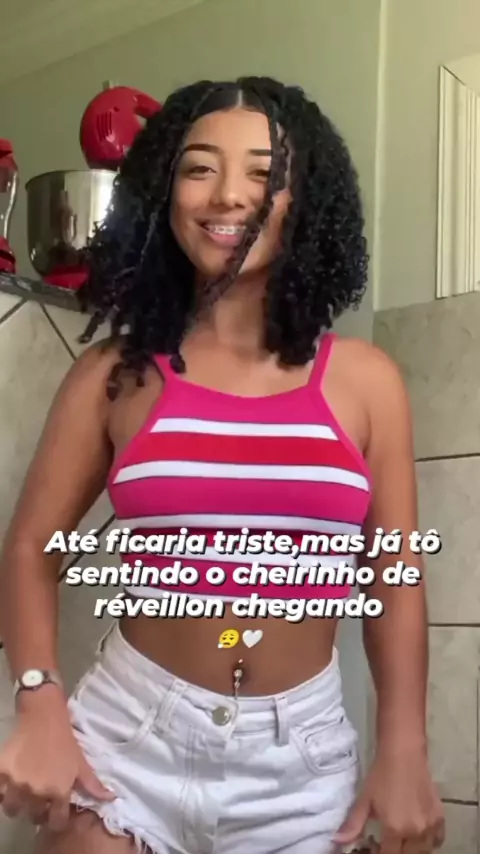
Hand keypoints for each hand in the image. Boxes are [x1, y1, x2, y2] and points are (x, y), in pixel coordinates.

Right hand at [0, 688, 114, 830]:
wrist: (43, 713)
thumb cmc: (65, 737)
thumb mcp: (81, 761)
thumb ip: (92, 784)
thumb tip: (111, 798)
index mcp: (58, 791)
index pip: (56, 821)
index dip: (57, 818)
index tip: (55, 811)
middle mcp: (36, 791)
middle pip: (33, 816)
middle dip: (37, 811)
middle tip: (39, 799)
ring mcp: (17, 782)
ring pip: (12, 808)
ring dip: (18, 803)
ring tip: (23, 791)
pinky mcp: (1, 771)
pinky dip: (2, 790)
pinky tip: (10, 781)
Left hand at [334, 743, 444, 852]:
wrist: (403, 753)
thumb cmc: (380, 775)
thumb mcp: (364, 800)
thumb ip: (353, 825)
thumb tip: (337, 840)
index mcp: (395, 829)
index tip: (374, 848)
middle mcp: (415, 831)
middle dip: (395, 852)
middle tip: (387, 842)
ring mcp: (430, 825)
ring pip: (423, 850)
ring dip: (412, 849)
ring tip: (402, 839)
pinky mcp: (440, 817)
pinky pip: (438, 840)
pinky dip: (429, 842)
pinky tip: (419, 833)